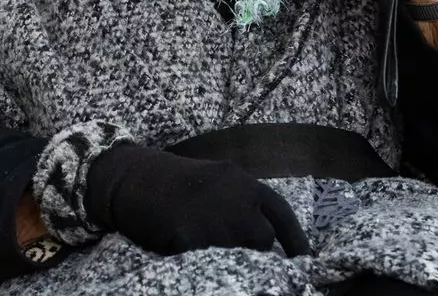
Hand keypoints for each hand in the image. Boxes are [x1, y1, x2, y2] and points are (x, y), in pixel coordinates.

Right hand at [85, 144, 309, 256]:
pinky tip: (186, 249)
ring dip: (227, 256)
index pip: (281, 213)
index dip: (295, 240)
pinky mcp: (188, 239)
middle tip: (238, 252)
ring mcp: (212, 220)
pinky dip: (198, 259)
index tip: (304, 260)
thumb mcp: (217, 180)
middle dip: (254, 249)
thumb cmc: (174, 180)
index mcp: (242, 182)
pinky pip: (204, 261)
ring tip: (206, 246)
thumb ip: (241, 202)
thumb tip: (265, 234)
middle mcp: (234, 199)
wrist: (133, 176)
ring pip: (236, 253)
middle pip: (262, 238)